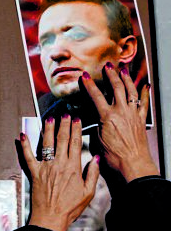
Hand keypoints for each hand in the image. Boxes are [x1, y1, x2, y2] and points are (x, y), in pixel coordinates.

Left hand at [19, 115, 99, 230]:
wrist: (50, 218)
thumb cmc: (70, 208)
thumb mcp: (88, 192)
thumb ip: (92, 174)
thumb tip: (95, 158)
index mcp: (73, 168)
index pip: (76, 143)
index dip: (76, 129)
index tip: (77, 119)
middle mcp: (58, 164)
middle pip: (62, 140)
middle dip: (64, 124)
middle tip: (65, 114)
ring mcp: (45, 167)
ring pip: (47, 144)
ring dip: (48, 130)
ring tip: (50, 118)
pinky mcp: (34, 173)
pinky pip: (28, 156)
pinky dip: (25, 145)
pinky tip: (23, 135)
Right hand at [80, 64, 157, 181]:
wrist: (133, 164)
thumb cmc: (115, 156)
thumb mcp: (97, 140)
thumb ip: (95, 126)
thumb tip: (92, 121)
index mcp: (107, 116)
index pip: (96, 96)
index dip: (89, 85)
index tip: (85, 77)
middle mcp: (121, 112)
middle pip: (116, 88)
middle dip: (111, 75)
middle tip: (107, 67)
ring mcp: (133, 114)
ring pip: (131, 91)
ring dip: (126, 79)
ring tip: (123, 71)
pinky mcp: (141, 120)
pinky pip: (144, 103)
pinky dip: (144, 93)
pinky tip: (145, 87)